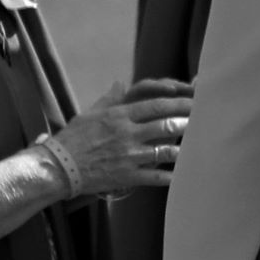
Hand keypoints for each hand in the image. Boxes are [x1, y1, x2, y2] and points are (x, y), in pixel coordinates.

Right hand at [51, 78, 193, 197]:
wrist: (56, 168)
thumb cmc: (72, 139)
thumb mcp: (90, 114)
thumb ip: (109, 99)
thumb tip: (120, 83)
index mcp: (119, 116)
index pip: (156, 106)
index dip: (178, 104)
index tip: (194, 102)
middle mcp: (126, 134)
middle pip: (165, 125)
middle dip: (186, 123)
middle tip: (203, 122)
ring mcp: (128, 156)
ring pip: (164, 151)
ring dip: (182, 149)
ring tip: (196, 147)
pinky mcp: (126, 176)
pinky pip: (154, 177)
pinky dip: (170, 177)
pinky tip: (182, 175)